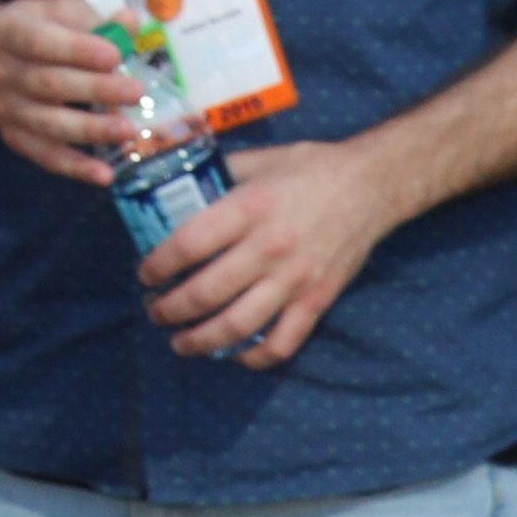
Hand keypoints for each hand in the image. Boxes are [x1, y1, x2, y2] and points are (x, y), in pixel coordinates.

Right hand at [0, 0, 136, 185]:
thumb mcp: (61, 12)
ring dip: (91, 129)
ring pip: (49, 124)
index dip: (77, 50)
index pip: (39, 42)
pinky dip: (76, 167)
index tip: (114, 56)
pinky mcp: (14, 136)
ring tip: (127, 130)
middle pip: (48, 85)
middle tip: (136, 92)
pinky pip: (46, 156)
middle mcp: (1, 72)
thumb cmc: (39, 29)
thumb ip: (95, 19)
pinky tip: (105, 174)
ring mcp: (5, 108)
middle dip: (95, 90)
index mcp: (8, 32)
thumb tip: (131, 23)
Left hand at [135, 136, 387, 368]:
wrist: (371, 185)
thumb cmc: (310, 168)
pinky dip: (254, 357)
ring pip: (237, 326)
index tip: (145, 274)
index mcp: (249, 208)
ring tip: (180, 342)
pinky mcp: (317, 300)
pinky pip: (282, 343)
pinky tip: (234, 353)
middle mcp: (269, 248)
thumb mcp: (258, 160)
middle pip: (204, 293)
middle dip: (168, 309)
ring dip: (199, 340)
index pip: (187, 246)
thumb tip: (176, 187)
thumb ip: (218, 175)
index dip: (157, 266)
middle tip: (155, 311)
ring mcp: (294, 279)